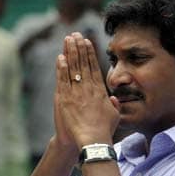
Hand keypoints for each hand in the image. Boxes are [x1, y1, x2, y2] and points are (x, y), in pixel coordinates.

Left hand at [55, 32, 119, 148]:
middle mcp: (88, 88)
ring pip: (72, 68)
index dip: (89, 53)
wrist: (92, 141)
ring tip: (67, 40)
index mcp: (99, 91)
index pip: (93, 67)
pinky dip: (61, 68)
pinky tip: (60, 57)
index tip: (87, 42)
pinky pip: (62, 80)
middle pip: (82, 63)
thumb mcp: (114, 116)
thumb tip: (112, 97)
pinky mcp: (65, 99)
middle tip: (75, 35)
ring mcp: (76, 92)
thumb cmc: (103, 131)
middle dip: (78, 48)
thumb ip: (114, 104)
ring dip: (69, 53)